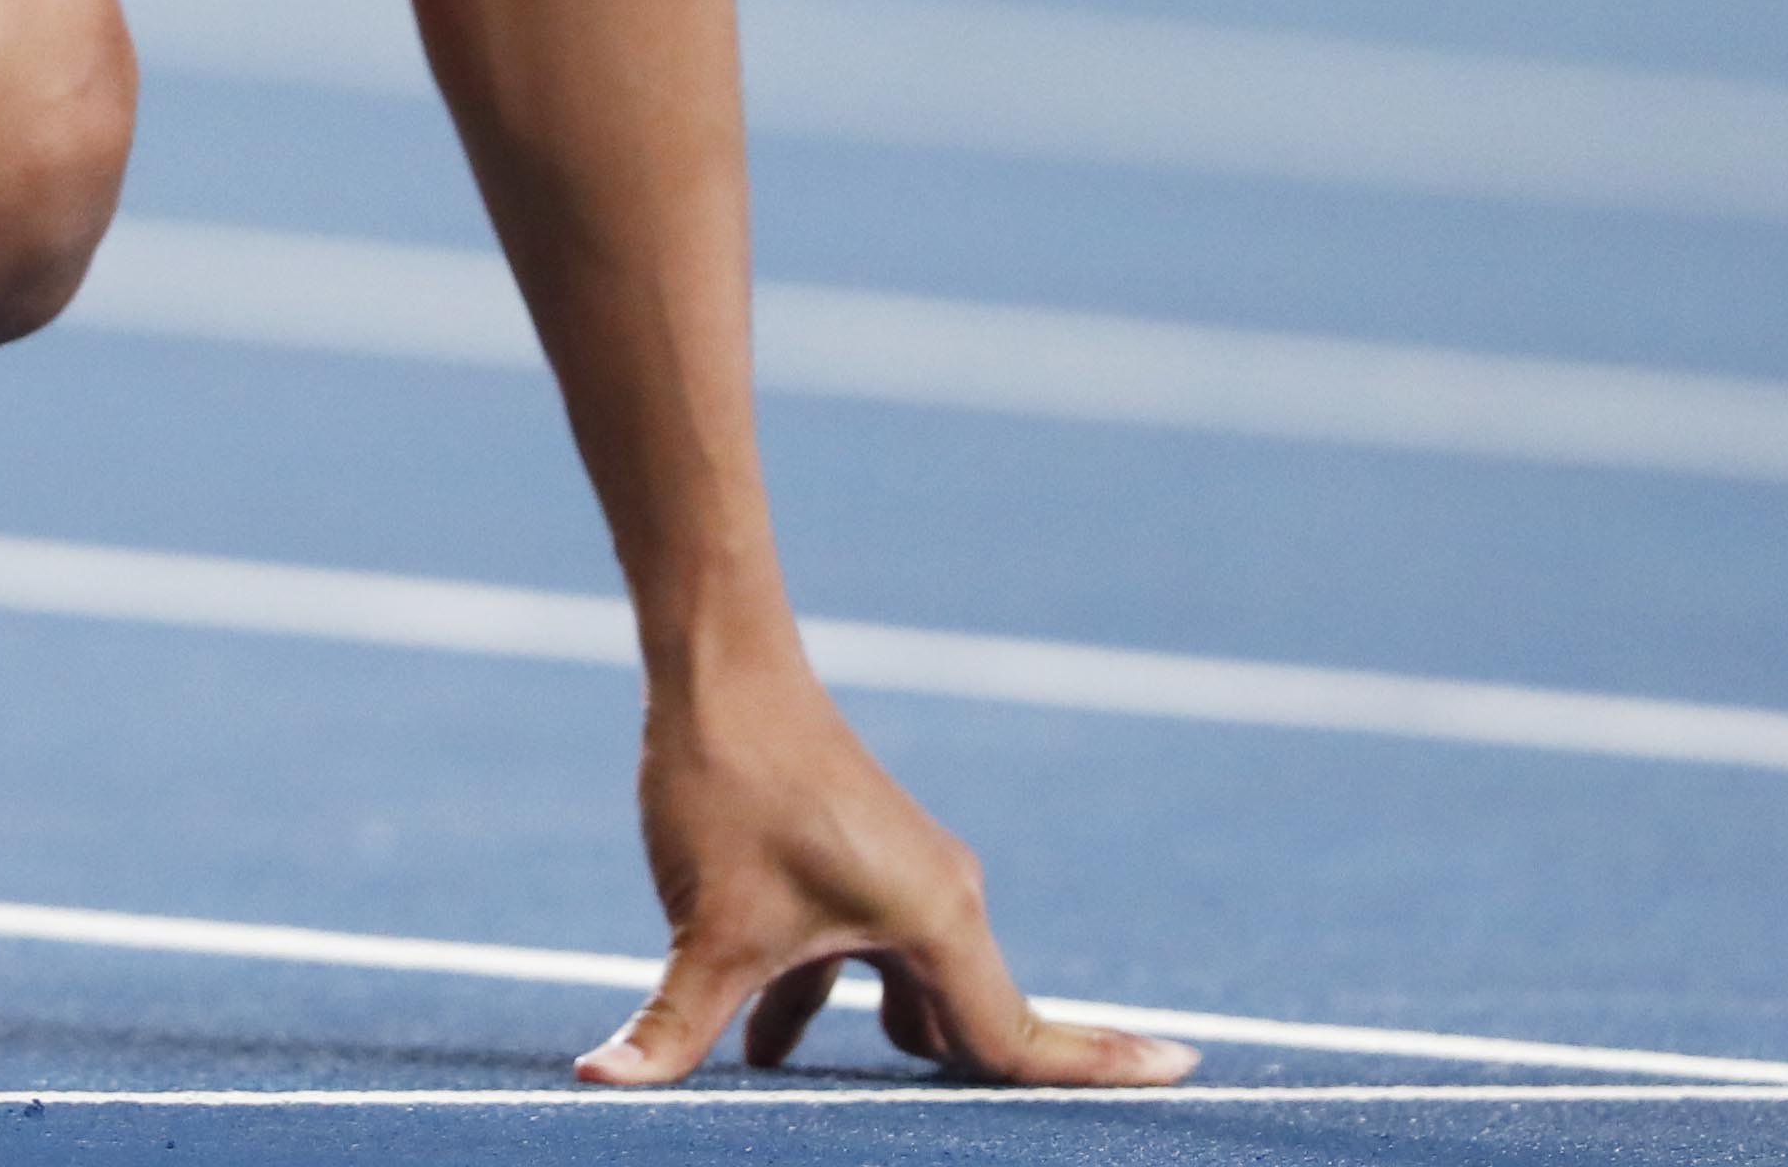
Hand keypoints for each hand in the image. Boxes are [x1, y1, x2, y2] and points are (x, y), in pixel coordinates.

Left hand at [573, 665, 1193, 1089]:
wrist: (715, 667)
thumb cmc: (728, 788)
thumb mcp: (703, 930)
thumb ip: (670, 1030)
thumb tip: (599, 1086)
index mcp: (933, 922)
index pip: (1015, 1039)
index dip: (1099, 1069)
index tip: (1188, 1073)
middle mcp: (939, 900)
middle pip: (977, 1029)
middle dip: (984, 1091)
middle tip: (1044, 1131)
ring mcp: (902, 878)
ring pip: (914, 996)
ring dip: (891, 1055)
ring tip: (880, 1120)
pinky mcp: (856, 864)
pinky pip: (866, 961)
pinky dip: (834, 1006)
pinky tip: (769, 1054)